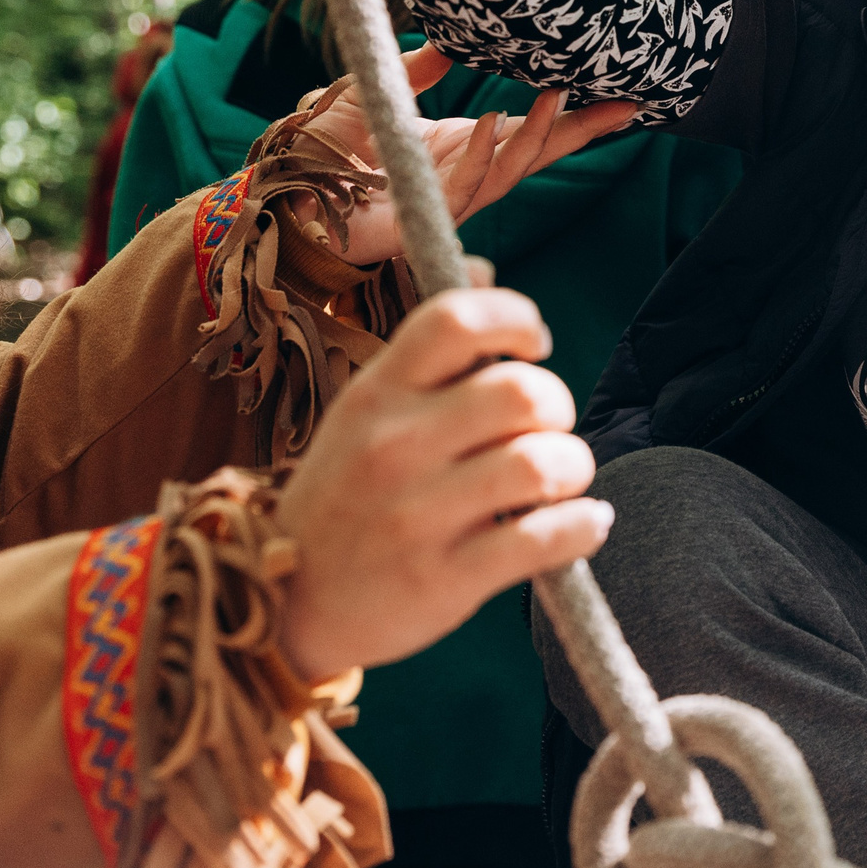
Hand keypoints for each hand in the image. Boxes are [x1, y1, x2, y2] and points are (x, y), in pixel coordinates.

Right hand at [275, 287, 609, 677]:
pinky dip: (583, 526)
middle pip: (521, 392)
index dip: (516, 318)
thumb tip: (489, 267)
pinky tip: (582, 522)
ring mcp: (416, 516)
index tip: (535, 344)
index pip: (456, 318)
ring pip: (541, 464)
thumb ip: (429, 351)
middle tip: (545, 429)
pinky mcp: (444, 578)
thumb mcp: (365, 409)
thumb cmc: (349, 490)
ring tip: (562, 480)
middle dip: (557, 407)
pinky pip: (545, 539)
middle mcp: (393, 446)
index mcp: (377, 392)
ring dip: (574, 468)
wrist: (283, 600)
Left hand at [295, 46, 637, 264]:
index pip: (532, 128)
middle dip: (584, 130)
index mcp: (464, 144)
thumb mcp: (375, 89)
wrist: (283, 194)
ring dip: (540, 132)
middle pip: (541, 151)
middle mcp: (468, 171)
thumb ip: (415, 68)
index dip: (573, 114)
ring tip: (559, 95)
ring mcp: (451, 196)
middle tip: (627, 103)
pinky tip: (496, 121)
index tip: (616, 92)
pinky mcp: (427, 214)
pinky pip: (466, 185)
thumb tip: (455, 38)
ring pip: (513, 167)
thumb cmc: (322, 149)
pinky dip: (484, 153)